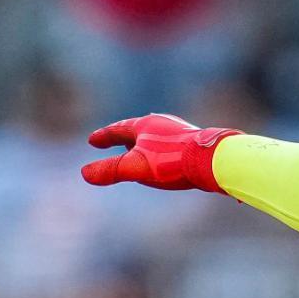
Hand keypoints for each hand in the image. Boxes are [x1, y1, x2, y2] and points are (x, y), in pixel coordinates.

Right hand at [80, 114, 239, 192]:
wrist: (213, 160)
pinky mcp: (194, 144)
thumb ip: (111, 170)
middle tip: (115, 142)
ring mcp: (180, 132)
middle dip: (125, 137)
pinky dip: (161, 153)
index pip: (118, 129)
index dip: (104, 136)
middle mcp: (163, 124)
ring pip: (156, 137)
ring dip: (144, 144)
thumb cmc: (173, 161)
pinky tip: (168, 163)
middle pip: (138, 130)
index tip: (92, 141)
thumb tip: (85, 173)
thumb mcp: (136, 167)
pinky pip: (171, 147)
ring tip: (140, 153)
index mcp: (146, 125)